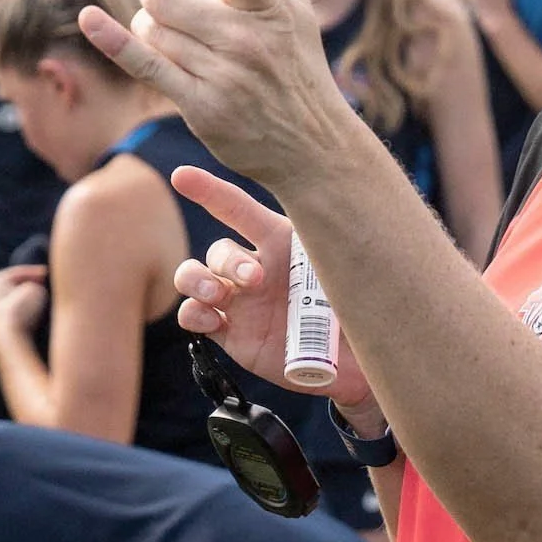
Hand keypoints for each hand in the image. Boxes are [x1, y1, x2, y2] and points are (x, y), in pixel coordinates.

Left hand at [0, 264, 47, 337]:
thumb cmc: (22, 310)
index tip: (48, 274)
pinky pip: (13, 317)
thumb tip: (37, 289)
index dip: (36, 272)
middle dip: (28, 287)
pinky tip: (35, 318)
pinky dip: (23, 315)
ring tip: (42, 304)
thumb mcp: (35, 288)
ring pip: (13, 303)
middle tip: (45, 287)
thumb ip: (36, 284)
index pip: (19, 272)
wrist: (10, 338)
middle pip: (13, 287)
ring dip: (26, 302)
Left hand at [78, 0, 359, 191]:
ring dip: (152, 28)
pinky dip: (113, 40)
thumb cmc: (299, 66)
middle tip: (170, 7)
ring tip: (180, 43)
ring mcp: (222, 75)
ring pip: (153, 28)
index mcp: (272, 9)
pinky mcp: (199, 105)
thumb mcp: (298, 12)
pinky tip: (89, 19)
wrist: (310, 145)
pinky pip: (145, 64)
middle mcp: (247, 40)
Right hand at [169, 165, 370, 404]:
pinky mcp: (232, 334)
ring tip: (219, 297)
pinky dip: (194, 313)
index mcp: (281, 243)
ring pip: (195, 277)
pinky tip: (212, 320)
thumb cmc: (357, 309)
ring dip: (197, 281)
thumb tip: (323, 223)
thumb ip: (327, 251)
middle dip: (228, 259)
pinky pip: (194, 315)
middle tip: (255, 279)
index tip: (183, 177)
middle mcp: (256, 267)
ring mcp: (240, 302)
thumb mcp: (348, 273)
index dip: (210, 190)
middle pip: (219, 250)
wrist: (358, 364)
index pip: (240, 210)